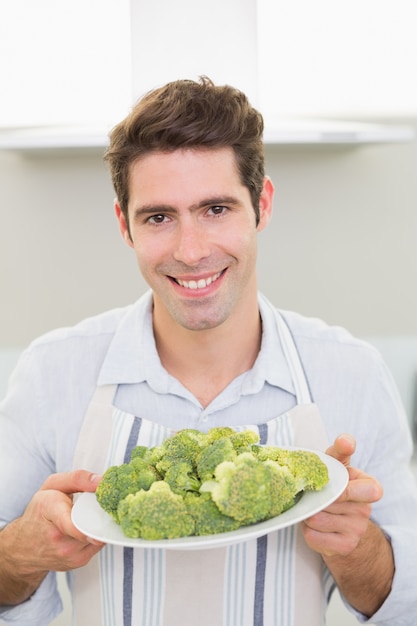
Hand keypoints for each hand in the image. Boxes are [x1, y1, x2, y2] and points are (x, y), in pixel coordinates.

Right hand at [0, 470, 104, 604]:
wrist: (23, 547)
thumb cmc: (39, 513)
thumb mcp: (52, 486)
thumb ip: (77, 478)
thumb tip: (100, 482)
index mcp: (50, 511)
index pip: (69, 522)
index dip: (86, 522)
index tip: (102, 516)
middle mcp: (58, 537)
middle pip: (91, 525)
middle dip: (99, 515)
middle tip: (97, 506)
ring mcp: (68, 553)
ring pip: (98, 535)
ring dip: (98, 526)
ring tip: (87, 518)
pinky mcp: (78, 562)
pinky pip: (98, 545)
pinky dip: (96, 536)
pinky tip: (85, 530)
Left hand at [302, 434, 382, 556]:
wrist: (342, 530)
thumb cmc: (336, 490)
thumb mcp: (338, 469)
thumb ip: (339, 452)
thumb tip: (345, 440)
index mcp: (368, 487)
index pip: (370, 489)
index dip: (352, 489)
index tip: (341, 485)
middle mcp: (365, 510)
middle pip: (329, 501)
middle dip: (316, 497)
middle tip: (313, 494)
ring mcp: (356, 530)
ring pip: (317, 518)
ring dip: (308, 513)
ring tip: (313, 509)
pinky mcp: (343, 547)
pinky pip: (313, 535)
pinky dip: (306, 530)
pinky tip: (314, 526)